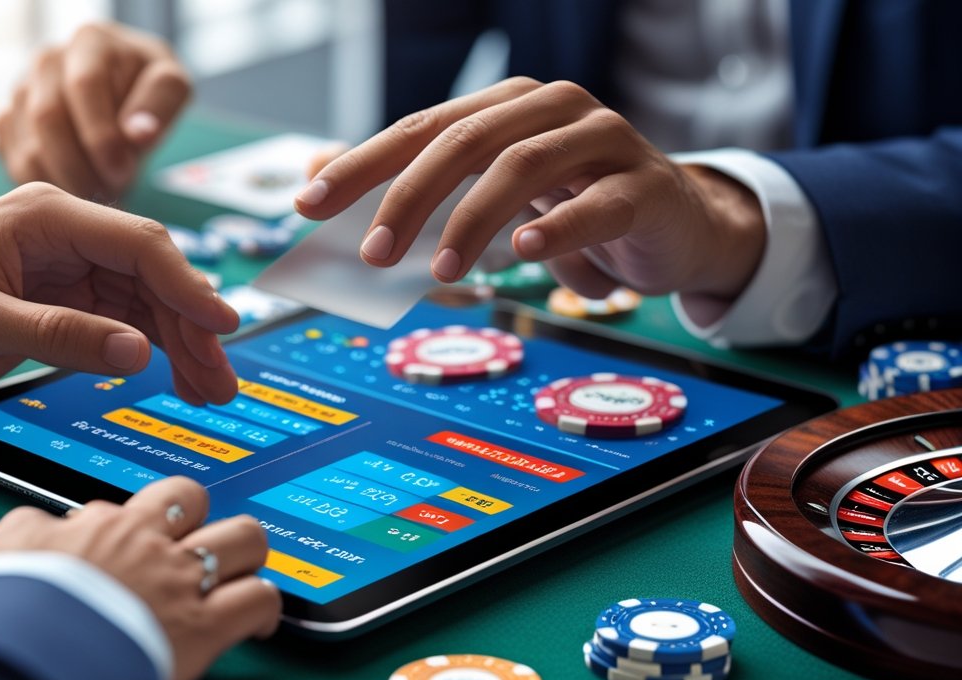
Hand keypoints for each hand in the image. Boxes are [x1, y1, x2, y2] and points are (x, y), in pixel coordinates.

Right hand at [0, 22, 191, 200]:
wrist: (125, 97)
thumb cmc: (149, 92)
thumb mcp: (171, 87)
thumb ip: (159, 105)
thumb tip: (138, 133)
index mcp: (90, 42)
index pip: (83, 86)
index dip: (101, 135)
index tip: (122, 170)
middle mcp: (48, 61)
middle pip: (47, 119)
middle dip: (83, 167)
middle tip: (113, 192)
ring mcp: (22, 92)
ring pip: (29, 149)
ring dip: (67, 183)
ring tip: (101, 193)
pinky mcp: (8, 123)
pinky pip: (17, 165)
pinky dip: (49, 188)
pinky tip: (78, 192)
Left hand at [0, 182, 238, 413]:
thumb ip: (59, 334)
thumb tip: (138, 352)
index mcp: (42, 218)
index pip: (136, 243)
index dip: (185, 285)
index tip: (221, 326)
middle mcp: (62, 237)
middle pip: (151, 276)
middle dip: (191, 327)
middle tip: (221, 379)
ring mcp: (65, 272)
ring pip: (145, 303)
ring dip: (180, 345)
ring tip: (210, 389)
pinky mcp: (62, 305)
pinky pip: (123, 324)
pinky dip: (153, 352)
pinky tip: (176, 377)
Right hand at [0, 477, 280, 679]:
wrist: (20, 652)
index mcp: (79, 527)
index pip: (109, 510)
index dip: (117, 533)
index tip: (116, 557)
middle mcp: (136, 538)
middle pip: (187, 496)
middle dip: (194, 517)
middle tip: (189, 548)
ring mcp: (176, 576)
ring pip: (242, 534)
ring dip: (244, 551)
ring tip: (239, 572)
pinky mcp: (206, 622)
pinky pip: (260, 598)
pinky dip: (266, 608)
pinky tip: (258, 622)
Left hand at [294, 77, 764, 302]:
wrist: (674, 224)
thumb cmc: (572, 205)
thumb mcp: (489, 193)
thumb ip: (414, 185)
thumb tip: (315, 177)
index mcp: (506, 107)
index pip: (420, 128)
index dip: (362, 165)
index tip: (309, 204)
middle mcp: (551, 109)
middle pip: (465, 141)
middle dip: (408, 197)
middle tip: (373, 253)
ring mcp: (603, 140)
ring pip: (523, 167)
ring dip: (472, 220)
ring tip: (440, 269)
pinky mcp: (644, 186)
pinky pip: (595, 204)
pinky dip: (556, 228)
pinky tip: (524, 253)